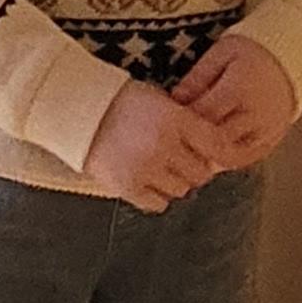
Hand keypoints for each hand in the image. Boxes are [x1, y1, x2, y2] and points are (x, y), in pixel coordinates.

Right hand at [85, 83, 228, 211]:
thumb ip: (184, 121)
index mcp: (174, 119)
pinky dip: (156, 195)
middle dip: (196, 167)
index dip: (224, 154)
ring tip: (162, 168)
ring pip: (181, 190)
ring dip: (176, 181)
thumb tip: (210, 146)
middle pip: (201, 173)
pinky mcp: (128, 187)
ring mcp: (146, 169)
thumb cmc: (119, 101)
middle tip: (184, 160)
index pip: (217, 145)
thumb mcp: (159, 99)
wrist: (77, 111)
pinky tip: (148, 179)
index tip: (222, 156)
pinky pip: (158, 203)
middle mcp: (164, 146)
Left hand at [174, 33, 300, 167]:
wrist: (291, 55)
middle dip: (193, 143)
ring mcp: (268, 130)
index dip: (181, 122)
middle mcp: (256, 114)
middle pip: (217, 141)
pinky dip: (229, 158)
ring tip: (195, 147)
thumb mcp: (221, 53)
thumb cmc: (251, 50)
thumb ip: (197, 78)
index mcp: (239, 89)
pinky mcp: (275, 138)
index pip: (203, 116)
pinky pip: (248, 158)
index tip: (166, 121)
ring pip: (232, 155)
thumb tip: (175, 100)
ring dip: (210, 155)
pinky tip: (215, 150)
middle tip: (176, 139)